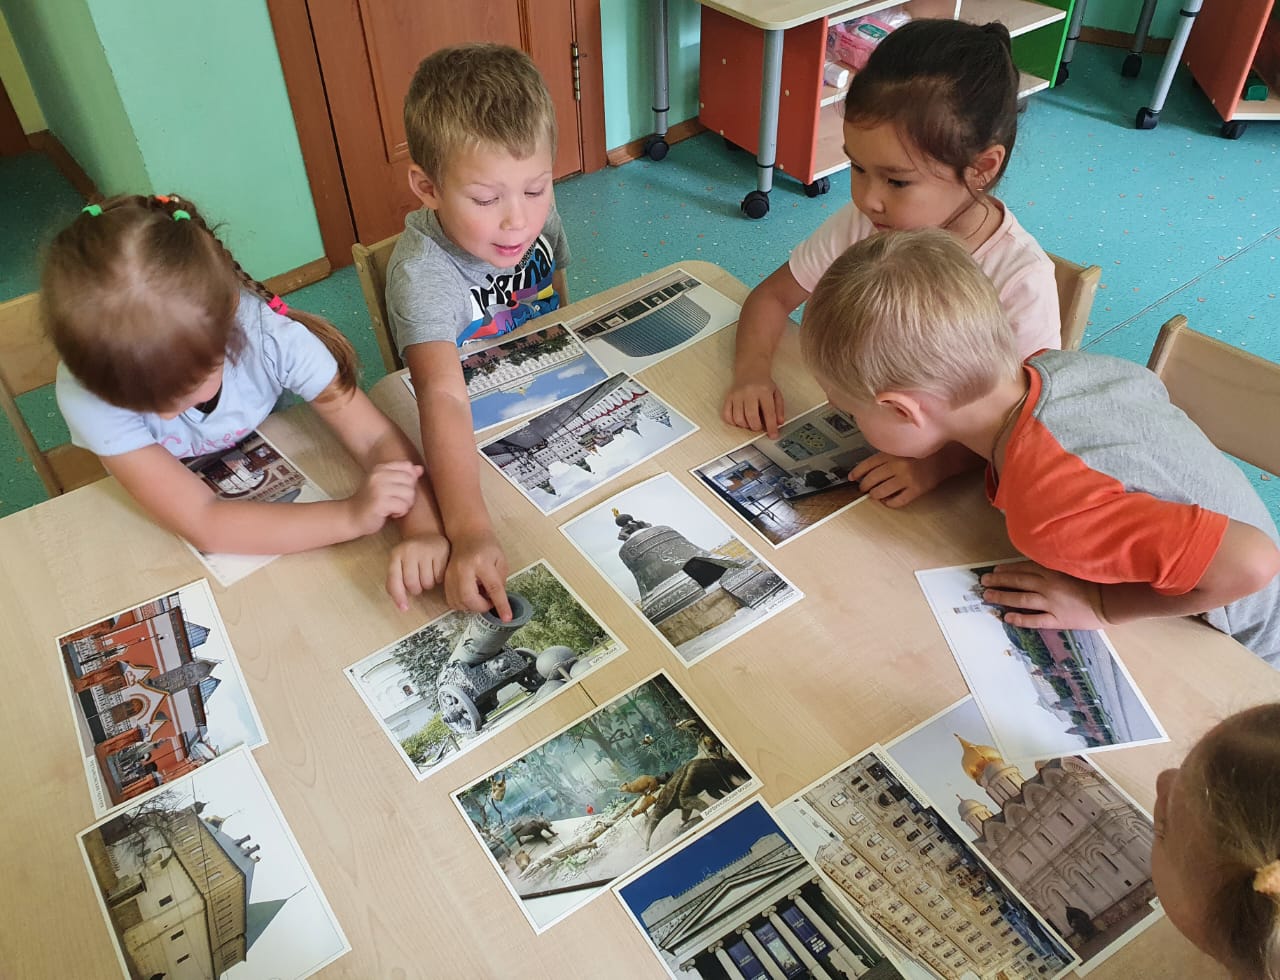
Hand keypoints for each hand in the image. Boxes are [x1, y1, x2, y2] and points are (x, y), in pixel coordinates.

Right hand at [347, 461, 423, 535]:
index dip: (409, 480)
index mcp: (380, 468)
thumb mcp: (385, 484)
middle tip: (396, 501)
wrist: (351, 516)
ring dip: (405, 505)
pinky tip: (390, 514)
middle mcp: (379, 475)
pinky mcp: (379, 503)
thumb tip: (420, 469)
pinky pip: (403, 506)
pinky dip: (400, 513)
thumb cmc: (371, 501)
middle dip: (408, 495)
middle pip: (411, 481)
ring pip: (409, 494)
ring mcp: (378, 489)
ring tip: (393, 507)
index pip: (407, 467)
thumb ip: (402, 475)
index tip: (398, 490)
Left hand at [386, 532, 450, 610]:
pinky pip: (440, 577)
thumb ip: (396, 583)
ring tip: (427, 574)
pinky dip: (439, 578)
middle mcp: (410, 550)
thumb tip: (403, 606)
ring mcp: (427, 550)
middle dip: (416, 589)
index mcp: (396, 555)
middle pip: (412, 584)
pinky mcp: (442, 551)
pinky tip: (436, 569)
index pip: (394, 580)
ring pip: (428, 583)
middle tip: (418, 583)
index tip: (404, 609)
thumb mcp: (398, 564)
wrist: (427, 534)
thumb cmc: (410, 556)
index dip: (398, 596)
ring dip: (428, 584)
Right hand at [444, 528, 511, 619]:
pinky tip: (470, 595)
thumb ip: (500, 582)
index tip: (507, 618)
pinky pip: (452, 601)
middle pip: (469, 598)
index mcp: (481, 562)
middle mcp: (463, 569)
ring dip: (472, 606)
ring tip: (480, 596)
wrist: (467, 534)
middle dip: (481, 607)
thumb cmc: (487, 547)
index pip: (493, 588)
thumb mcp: (500, 561)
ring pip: (459, 603)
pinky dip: (463, 604)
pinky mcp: (445, 580)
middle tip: (489, 602)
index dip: (501, 605)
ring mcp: (451, 575)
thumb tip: (496, 601)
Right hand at [722, 376, 784, 439]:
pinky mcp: (729, 397)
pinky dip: (733, 422)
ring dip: (745, 425)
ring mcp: (737, 395)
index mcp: (764, 391)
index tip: (773, 435)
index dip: (771, 427)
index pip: (769, 413)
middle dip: (756, 427)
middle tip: (760, 426)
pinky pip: (727, 415)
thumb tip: (778, 423)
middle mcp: (749, 392)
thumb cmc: (763, 383)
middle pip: (751, 417)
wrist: (750, 370)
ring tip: (750, 422)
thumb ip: (779, 409)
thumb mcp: (776, 393)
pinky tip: (739, 420)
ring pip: (738, 419)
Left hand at [849, 452, 944, 507]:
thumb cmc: (921, 453)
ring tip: (874, 494)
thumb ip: (886, 457)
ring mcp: (906, 479)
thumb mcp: (901, 449)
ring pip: (880, 492)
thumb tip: (866, 471)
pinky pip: (896, 501)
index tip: (852, 478)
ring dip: (874, 495)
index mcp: (891, 453)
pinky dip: (889, 503)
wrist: (945, 457)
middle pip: (871, 480)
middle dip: (864, 486)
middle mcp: (897, 465)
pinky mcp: (915, 490)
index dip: (856, 472)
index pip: (867, 465)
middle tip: (863, 488)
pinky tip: (887, 501)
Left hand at [979, 562, 1108, 629]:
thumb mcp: (1072, 568)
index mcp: (1053, 571)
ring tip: (988, 597)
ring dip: (1002, 597)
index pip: (1024, 568)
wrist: (1111, 601)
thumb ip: (1054, 568)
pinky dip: (1020, 618)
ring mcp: (1051, 603)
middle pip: (1018, 581)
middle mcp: (1048, 585)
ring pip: (1021, 599)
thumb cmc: (1095, 582)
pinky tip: (1007, 618)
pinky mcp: (1057, 619)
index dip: (1007, 569)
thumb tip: (1035, 568)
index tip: (995, 570)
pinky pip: (1034, 619)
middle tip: (984, 581)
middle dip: (998, 581)